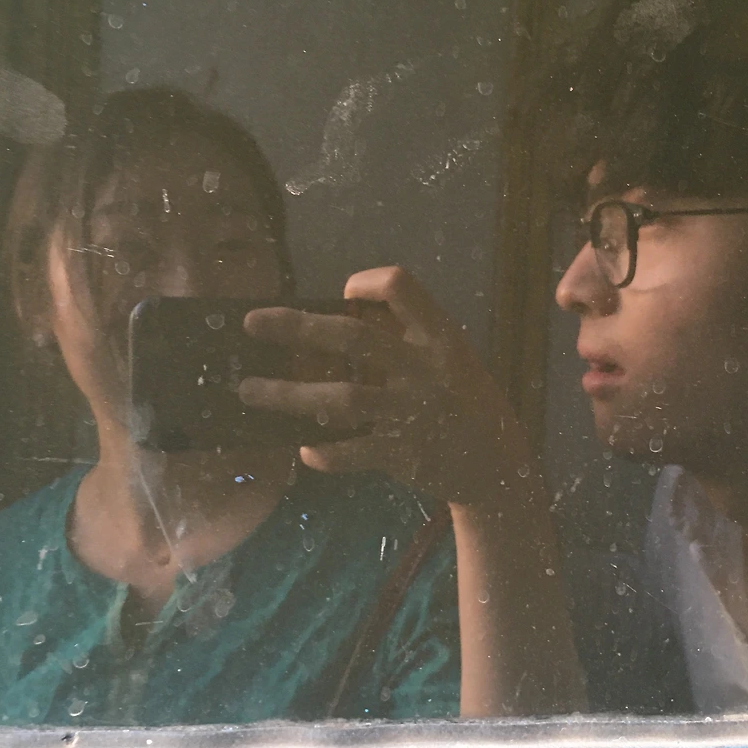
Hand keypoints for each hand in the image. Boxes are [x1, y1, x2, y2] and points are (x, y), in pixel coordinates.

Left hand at [239, 267, 537, 509]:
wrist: (498, 463)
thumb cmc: (462, 398)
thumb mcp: (448, 356)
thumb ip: (404, 334)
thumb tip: (341, 309)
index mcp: (439, 336)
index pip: (401, 287)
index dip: (366, 284)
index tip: (341, 295)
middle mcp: (425, 368)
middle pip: (354, 338)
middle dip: (298, 328)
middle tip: (252, 324)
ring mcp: (412, 412)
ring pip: (341, 399)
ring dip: (289, 394)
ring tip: (249, 391)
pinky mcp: (403, 454)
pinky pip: (353, 451)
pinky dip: (327, 453)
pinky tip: (304, 450)